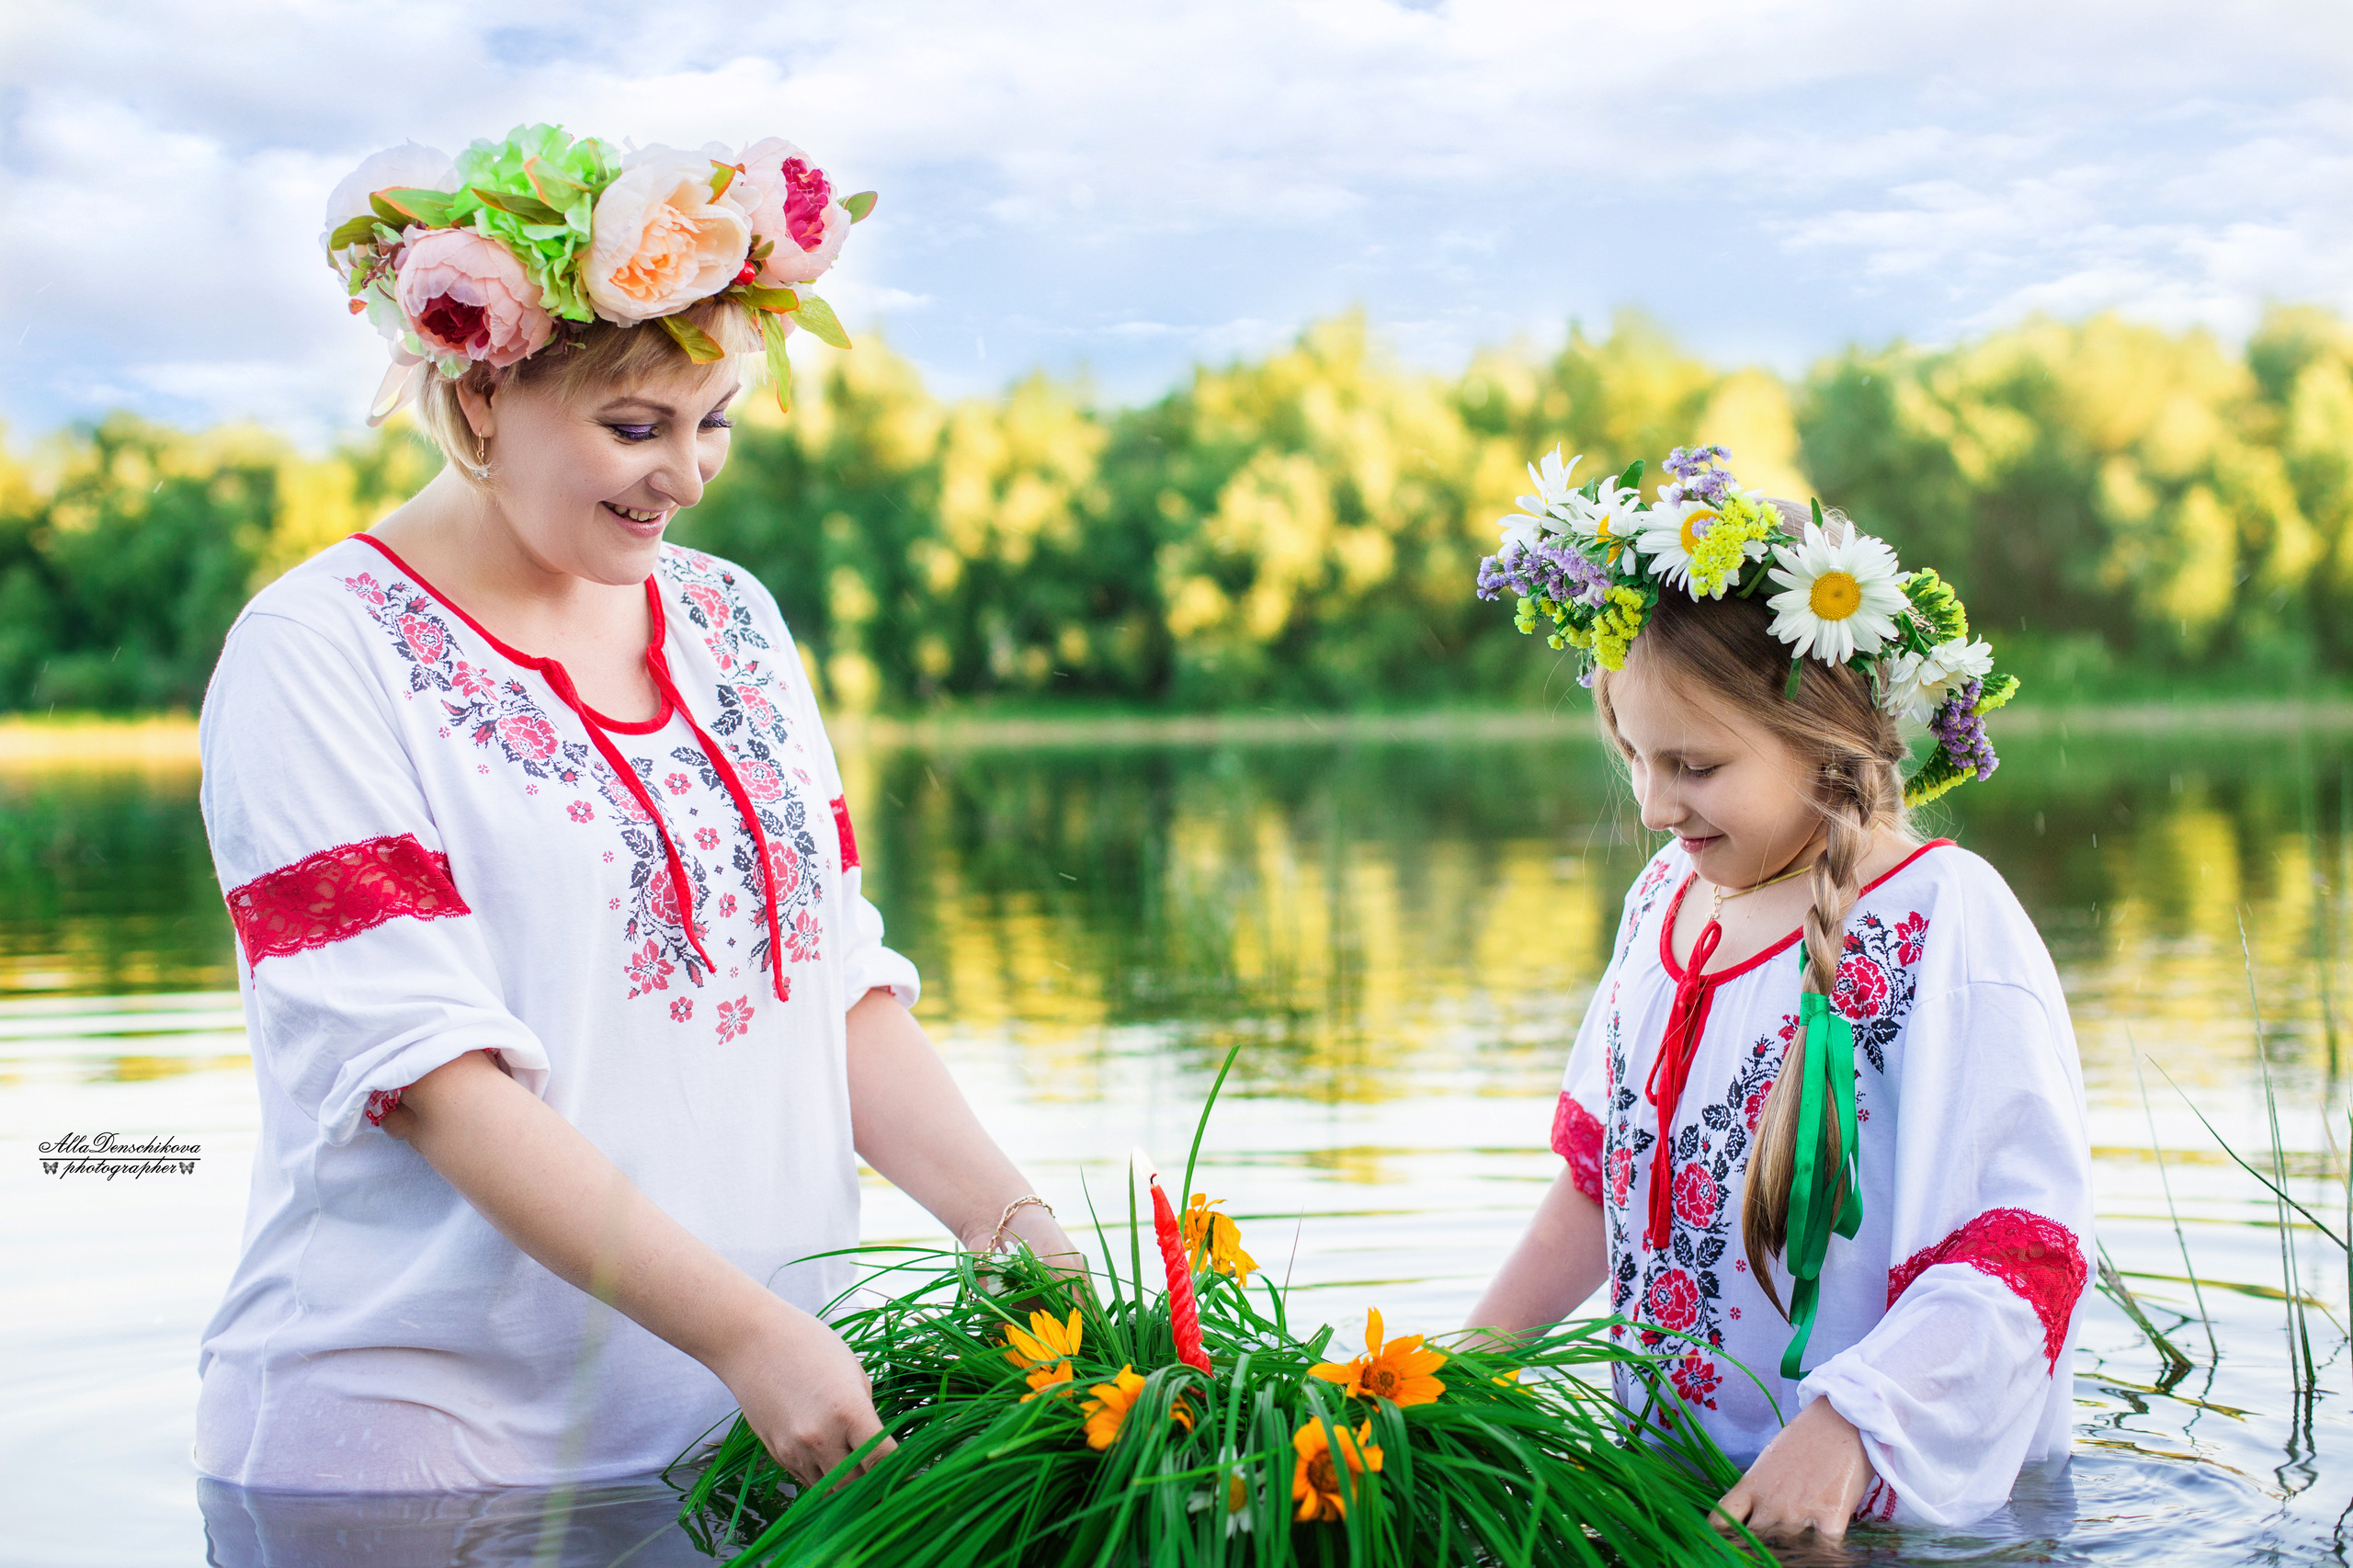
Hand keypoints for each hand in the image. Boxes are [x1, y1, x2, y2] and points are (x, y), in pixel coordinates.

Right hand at [714, 1299, 896, 1489]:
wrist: (751, 1341)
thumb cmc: (809, 1345)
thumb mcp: (852, 1371)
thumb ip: (867, 1412)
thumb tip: (878, 1443)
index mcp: (848, 1411)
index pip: (882, 1459)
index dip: (898, 1468)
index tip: (907, 1469)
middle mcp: (821, 1437)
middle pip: (857, 1485)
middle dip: (874, 1483)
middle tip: (885, 1475)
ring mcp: (796, 1450)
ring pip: (830, 1491)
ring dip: (847, 1485)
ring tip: (858, 1467)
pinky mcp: (778, 1455)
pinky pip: (808, 1481)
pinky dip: (824, 1477)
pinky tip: (830, 1458)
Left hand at [1713, 1395, 1873, 1545]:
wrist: (1842, 1417)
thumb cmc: (1807, 1437)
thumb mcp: (1771, 1462)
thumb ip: (1761, 1492)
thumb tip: (1758, 1517)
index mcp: (1751, 1486)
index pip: (1721, 1522)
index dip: (1723, 1537)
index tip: (1732, 1542)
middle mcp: (1769, 1503)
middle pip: (1754, 1542)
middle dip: (1762, 1547)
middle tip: (1773, 1545)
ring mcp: (1797, 1511)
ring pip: (1787, 1550)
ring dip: (1794, 1550)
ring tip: (1801, 1545)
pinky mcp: (1830, 1517)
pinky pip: (1823, 1550)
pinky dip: (1825, 1553)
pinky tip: (1825, 1546)